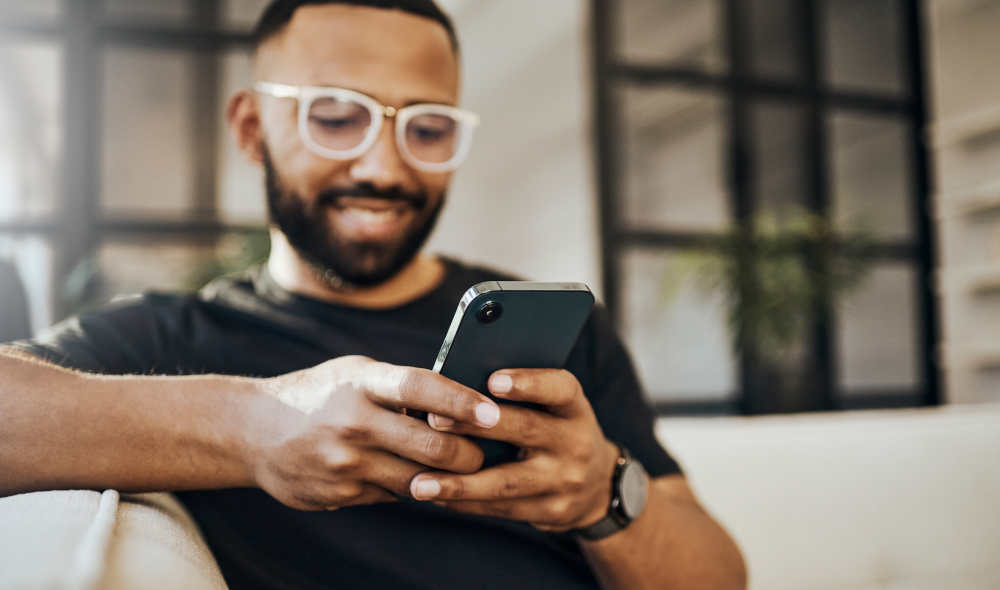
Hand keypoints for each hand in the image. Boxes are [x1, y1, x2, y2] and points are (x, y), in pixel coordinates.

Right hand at [246, 356, 500, 510]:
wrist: (254, 431)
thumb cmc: (321, 394)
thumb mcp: (356, 374)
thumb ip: (402, 385)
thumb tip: (462, 401)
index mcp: (362, 382)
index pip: (421, 388)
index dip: (461, 402)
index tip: (494, 412)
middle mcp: (354, 422)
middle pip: (432, 446)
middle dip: (470, 454)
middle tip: (486, 451)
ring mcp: (346, 462)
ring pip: (420, 479)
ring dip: (447, 477)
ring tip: (463, 467)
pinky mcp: (341, 493)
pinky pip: (394, 495)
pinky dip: (412, 487)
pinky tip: (418, 477)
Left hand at [412, 369, 619, 530]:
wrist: (596, 485)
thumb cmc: (555, 430)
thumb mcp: (552, 407)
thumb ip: (518, 395)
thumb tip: (456, 382)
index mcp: (573, 406)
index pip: (559, 388)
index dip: (529, 384)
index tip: (493, 381)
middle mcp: (574, 442)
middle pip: (526, 430)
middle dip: (477, 427)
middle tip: (434, 421)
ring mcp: (565, 480)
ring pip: (508, 481)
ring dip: (461, 483)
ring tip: (420, 483)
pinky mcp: (551, 511)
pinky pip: (502, 508)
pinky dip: (465, 503)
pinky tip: (435, 496)